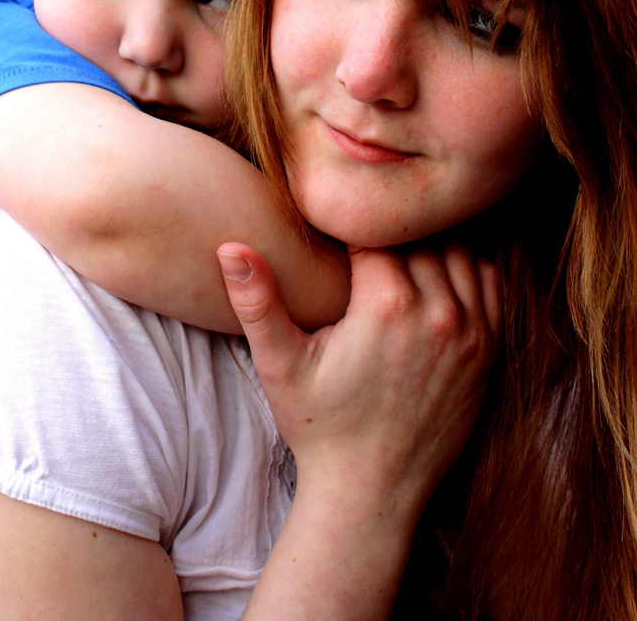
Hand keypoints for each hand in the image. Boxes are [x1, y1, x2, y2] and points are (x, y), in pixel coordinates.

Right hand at [218, 240, 498, 516]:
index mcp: (387, 304)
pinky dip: (465, 267)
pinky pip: (488, 281)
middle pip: (419, 236)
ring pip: (459, 250)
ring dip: (429, 246)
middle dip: (390, 234)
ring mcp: (472, 332)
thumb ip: (256, 300)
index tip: (336, 236)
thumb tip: (229, 245)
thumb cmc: (320, 426)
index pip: (377, 229)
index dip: (353, 226)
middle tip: (364, 245)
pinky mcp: (489, 351)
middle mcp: (439, 312)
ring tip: (394, 258)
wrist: (373, 492)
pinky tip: (434, 277)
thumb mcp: (279, 364)